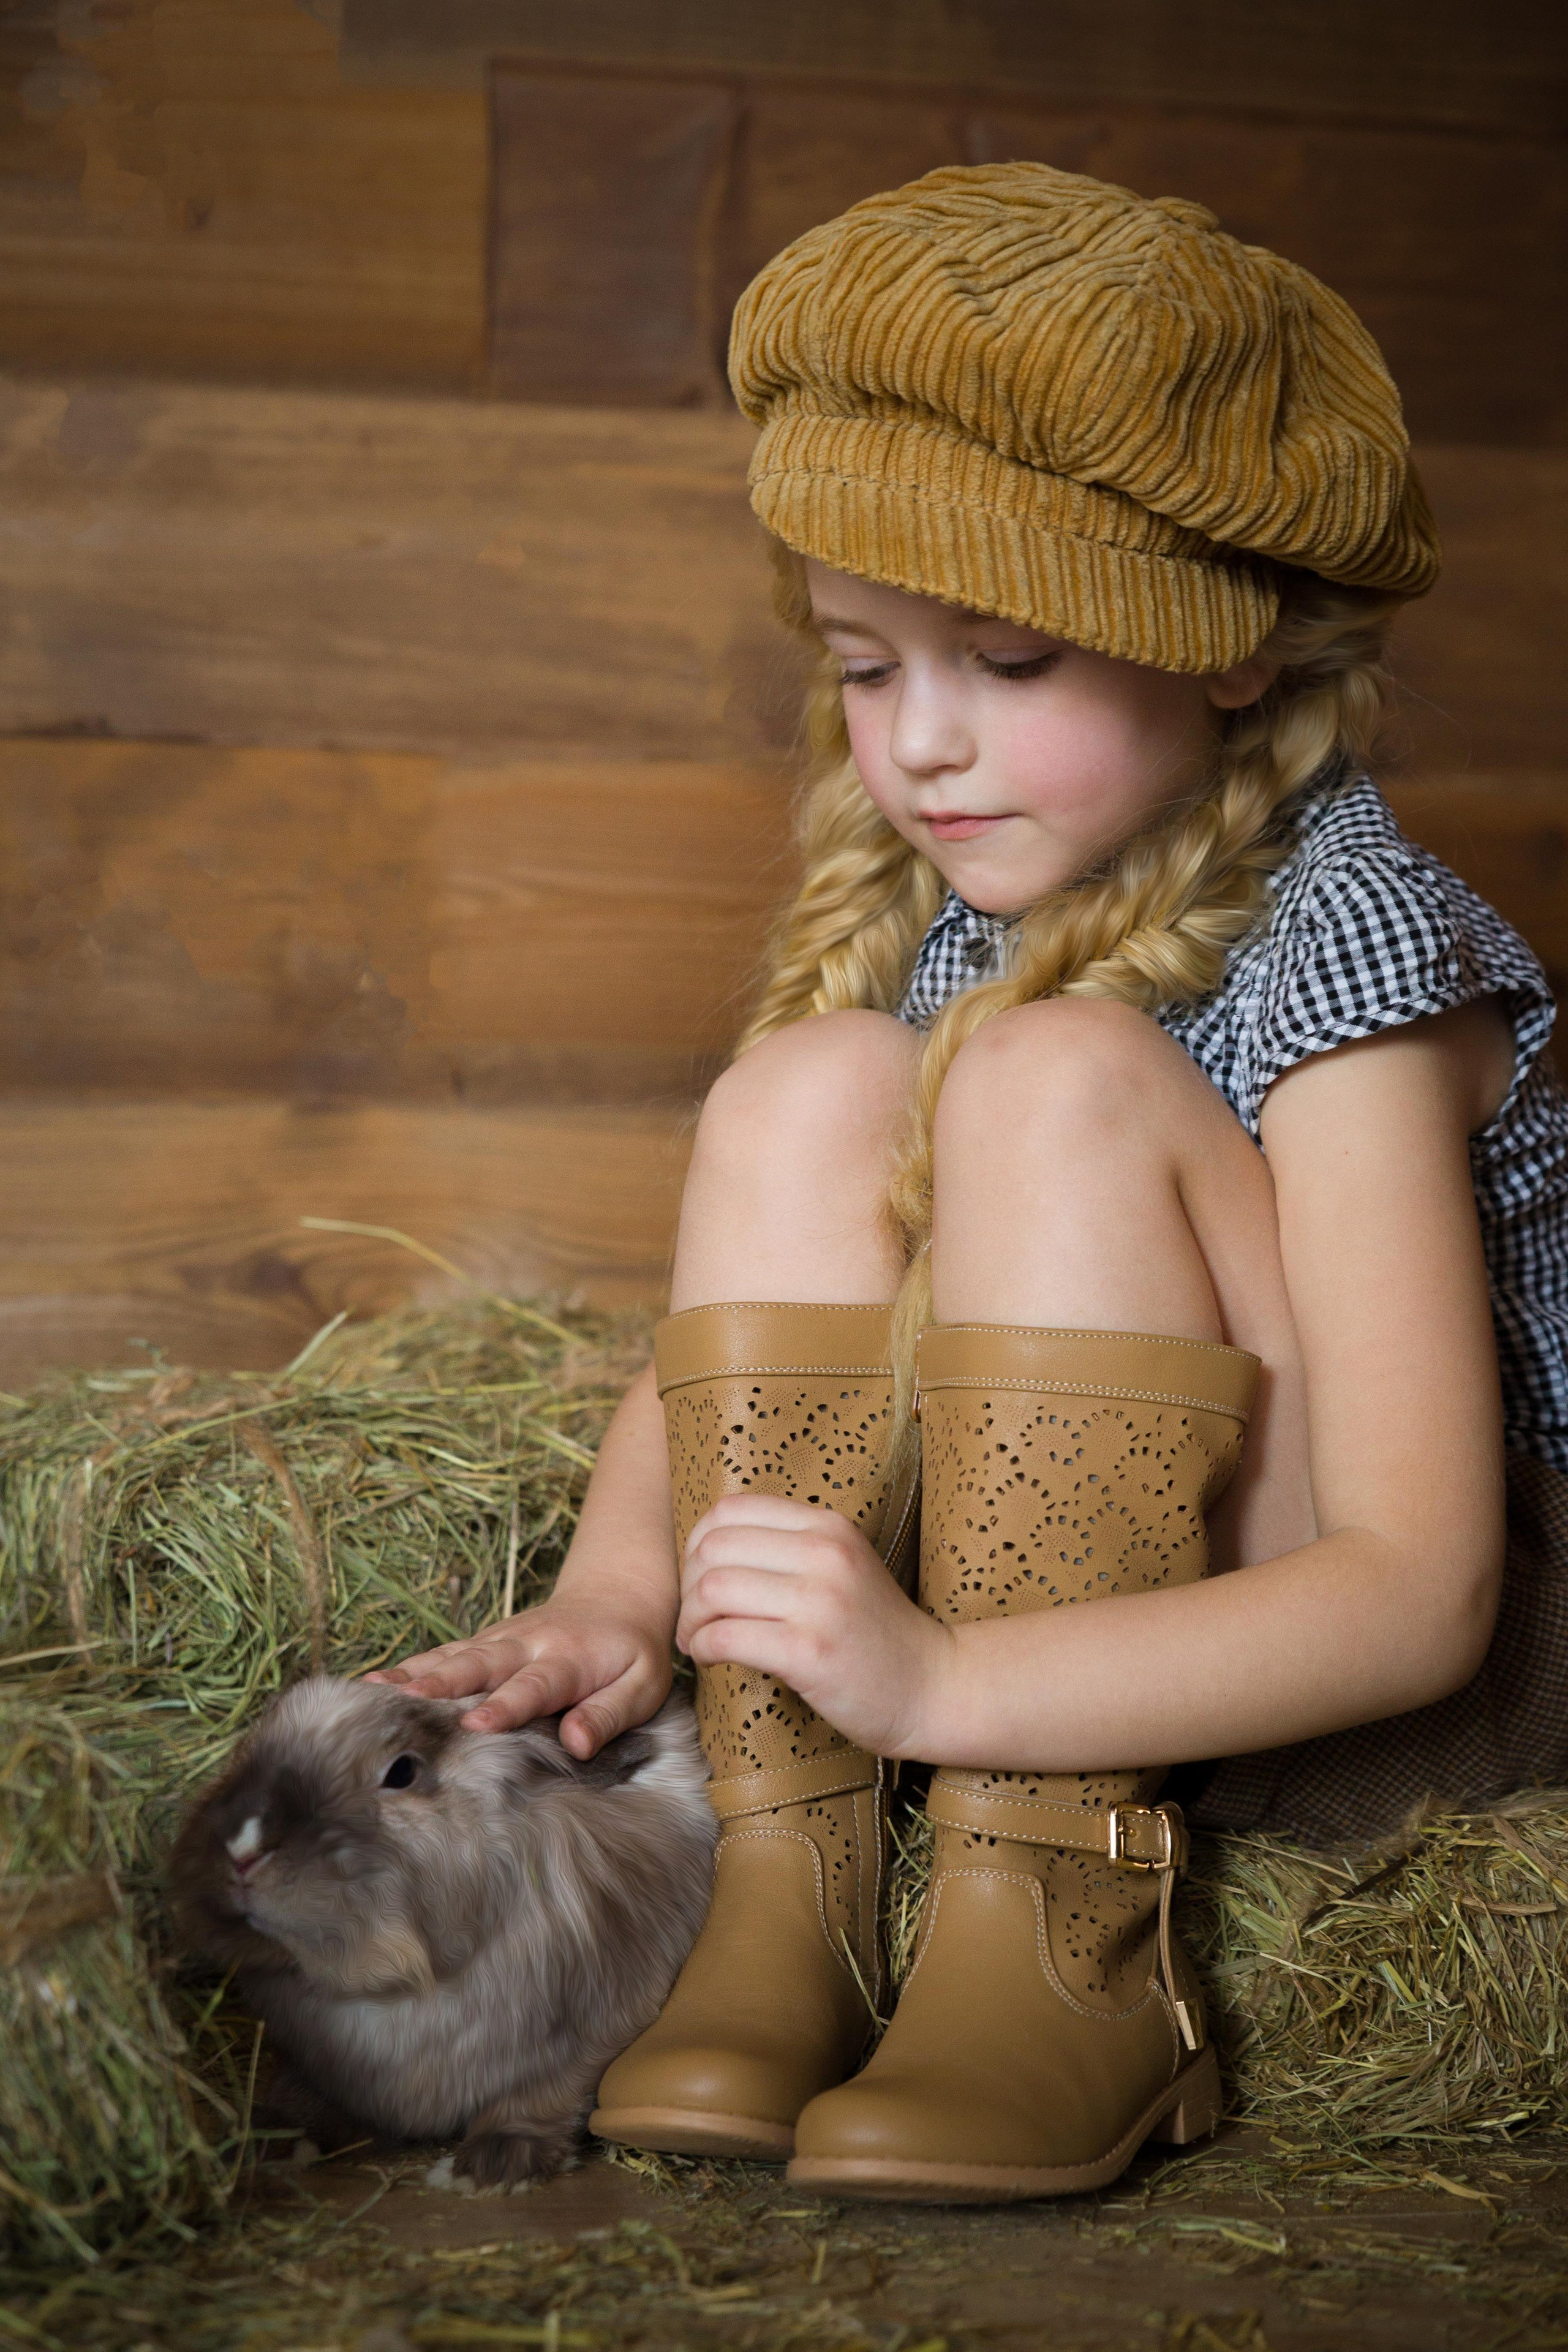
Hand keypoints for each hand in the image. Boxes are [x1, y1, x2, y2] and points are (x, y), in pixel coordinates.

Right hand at [366, 1596, 671, 1754]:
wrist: (617, 1591)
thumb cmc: (632, 1651)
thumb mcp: (643, 1685)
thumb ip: (610, 1713)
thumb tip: (578, 1743)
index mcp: (568, 1660)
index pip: (533, 1686)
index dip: (505, 1705)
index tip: (476, 1725)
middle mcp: (527, 1645)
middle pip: (480, 1663)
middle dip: (442, 1683)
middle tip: (405, 1701)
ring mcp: (501, 1639)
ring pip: (454, 1655)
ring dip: (414, 1673)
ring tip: (372, 1691)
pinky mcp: (486, 1641)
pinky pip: (445, 1652)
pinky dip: (410, 1666)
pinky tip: (374, 1682)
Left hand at [676, 1495, 948, 1755]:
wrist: (931, 1686)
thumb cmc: (872, 1631)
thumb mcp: (840, 1566)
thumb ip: (787, 1547)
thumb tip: (704, 1548)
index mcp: (828, 1526)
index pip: (731, 1509)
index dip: (698, 1543)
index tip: (700, 1578)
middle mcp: (825, 1554)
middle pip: (713, 1548)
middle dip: (687, 1586)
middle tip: (695, 1617)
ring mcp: (819, 1602)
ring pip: (712, 1590)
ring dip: (690, 1620)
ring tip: (698, 1639)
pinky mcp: (810, 1652)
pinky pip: (726, 1636)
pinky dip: (703, 1647)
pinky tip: (711, 1657)